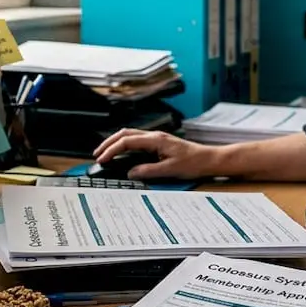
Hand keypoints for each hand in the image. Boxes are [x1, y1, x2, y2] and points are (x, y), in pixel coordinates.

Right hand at [92, 129, 223, 179]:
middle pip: (125, 133)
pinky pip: (137, 140)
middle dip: (108, 143)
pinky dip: (125, 145)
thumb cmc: (194, 163)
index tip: (102, 159)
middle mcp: (154, 136)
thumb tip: (131, 173)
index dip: (112, 150)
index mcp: (156, 140)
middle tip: (97, 154)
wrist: (209, 159)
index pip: (127, 141)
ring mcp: (156, 139)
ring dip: (116, 143)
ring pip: (130, 135)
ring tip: (105, 153)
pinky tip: (122, 153)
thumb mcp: (170, 170)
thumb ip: (148, 171)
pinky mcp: (159, 143)